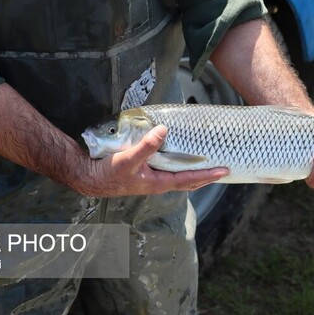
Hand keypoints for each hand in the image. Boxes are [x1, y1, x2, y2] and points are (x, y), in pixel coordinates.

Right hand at [75, 125, 228, 196]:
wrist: (89, 177)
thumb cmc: (109, 172)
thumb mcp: (129, 158)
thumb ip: (147, 145)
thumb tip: (164, 131)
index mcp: (158, 183)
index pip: (189, 180)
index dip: (208, 175)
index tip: (224, 171)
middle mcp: (158, 183)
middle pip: (189, 182)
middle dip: (206, 176)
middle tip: (223, 170)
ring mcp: (152, 179)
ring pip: (180, 177)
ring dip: (195, 172)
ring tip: (208, 165)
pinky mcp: (145, 173)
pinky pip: (169, 171)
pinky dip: (180, 166)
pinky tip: (180, 157)